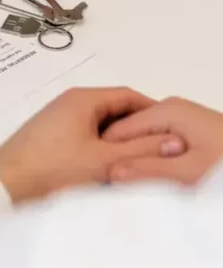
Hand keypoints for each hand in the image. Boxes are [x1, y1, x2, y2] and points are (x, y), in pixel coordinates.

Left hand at [0, 87, 184, 203]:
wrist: (6, 183)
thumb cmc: (53, 168)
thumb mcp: (105, 161)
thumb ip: (141, 150)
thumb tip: (172, 140)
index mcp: (83, 98)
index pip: (128, 95)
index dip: (153, 112)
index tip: (171, 133)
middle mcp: (69, 101)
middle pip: (114, 108)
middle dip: (136, 128)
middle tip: (157, 151)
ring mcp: (58, 117)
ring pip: (99, 123)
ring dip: (118, 140)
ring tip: (135, 162)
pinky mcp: (51, 133)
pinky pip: (85, 133)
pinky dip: (101, 146)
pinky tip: (107, 166)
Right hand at [103, 97, 222, 184]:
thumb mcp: (189, 174)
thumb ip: (148, 171)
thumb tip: (111, 170)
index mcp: (166, 110)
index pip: (116, 129)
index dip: (107, 154)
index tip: (103, 176)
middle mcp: (169, 109)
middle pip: (127, 132)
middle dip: (122, 156)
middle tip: (123, 184)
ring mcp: (177, 118)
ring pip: (141, 138)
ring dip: (138, 159)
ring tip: (141, 182)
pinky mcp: (185, 129)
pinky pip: (155, 141)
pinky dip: (152, 158)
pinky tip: (156, 176)